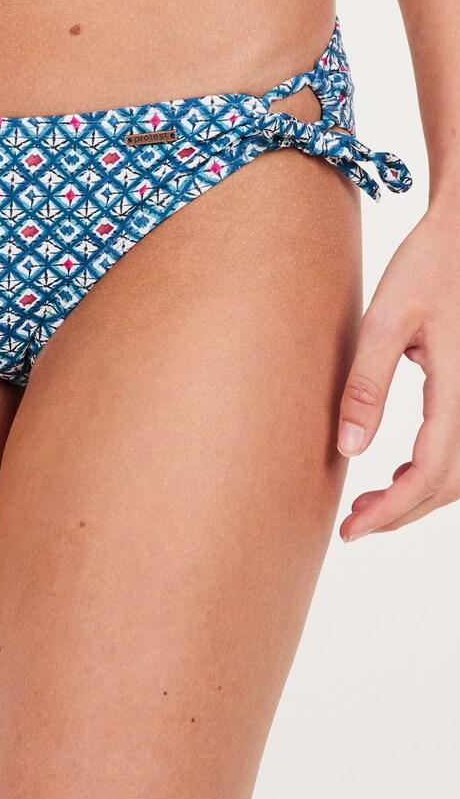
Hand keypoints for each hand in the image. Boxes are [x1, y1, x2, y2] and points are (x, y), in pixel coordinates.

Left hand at [338, 206, 459, 541]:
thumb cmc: (426, 267)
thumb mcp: (386, 320)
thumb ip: (367, 385)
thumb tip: (349, 449)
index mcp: (458, 389)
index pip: (429, 473)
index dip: (392, 511)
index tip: (352, 530)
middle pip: (449, 483)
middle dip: (402, 512)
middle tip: (352, 525)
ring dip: (418, 495)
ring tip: (368, 504)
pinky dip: (434, 471)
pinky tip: (399, 469)